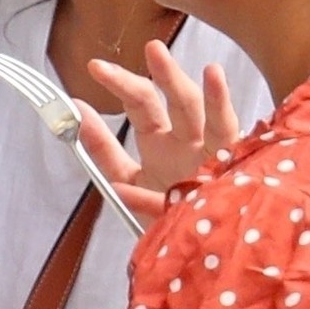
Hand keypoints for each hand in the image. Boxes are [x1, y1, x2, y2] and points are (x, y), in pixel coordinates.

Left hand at [78, 41, 240, 224]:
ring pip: (193, 109)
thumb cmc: (168, 217)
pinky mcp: (232, 163)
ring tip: (155, 54)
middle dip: (145, 78)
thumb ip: (102, 150)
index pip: (139, 105)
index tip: (93, 68)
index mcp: (160, 143)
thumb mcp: (127, 182)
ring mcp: (210, 149)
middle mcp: (185, 140)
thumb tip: (76, 112)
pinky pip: (227, 129)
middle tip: (126, 58)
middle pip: (163, 102)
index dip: (118, 85)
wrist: (201, 254)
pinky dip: (218, 103)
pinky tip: (213, 74)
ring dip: (174, 81)